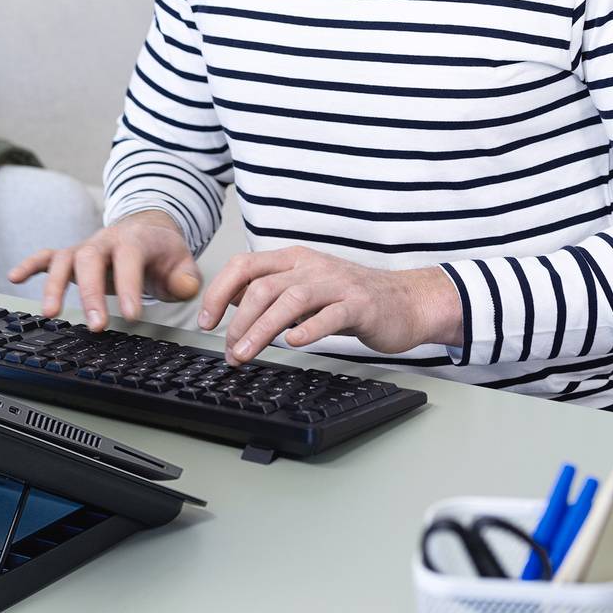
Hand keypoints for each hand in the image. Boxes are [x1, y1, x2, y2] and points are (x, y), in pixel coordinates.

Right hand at [8, 210, 200, 330]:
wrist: (147, 229)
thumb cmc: (162, 252)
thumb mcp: (182, 263)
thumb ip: (186, 277)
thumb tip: (185, 288)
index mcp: (135, 240)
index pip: (130, 260)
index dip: (130, 287)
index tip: (132, 316)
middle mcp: (105, 241)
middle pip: (91, 260)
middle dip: (91, 293)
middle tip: (96, 326)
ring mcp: (85, 247)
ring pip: (65, 260)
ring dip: (55, 285)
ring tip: (50, 313)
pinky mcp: (71, 254)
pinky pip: (47, 256)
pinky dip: (30, 264)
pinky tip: (14, 277)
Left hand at [196, 245, 462, 362]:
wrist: (406, 301)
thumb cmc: (352, 298)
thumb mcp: (306, 288)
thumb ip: (272, 291)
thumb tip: (231, 301)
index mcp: (294, 259)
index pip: (245, 266)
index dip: (220, 292)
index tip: (207, 321)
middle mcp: (312, 266)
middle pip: (263, 286)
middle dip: (239, 321)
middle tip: (229, 351)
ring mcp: (337, 284)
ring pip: (290, 300)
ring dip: (262, 329)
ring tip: (247, 353)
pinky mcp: (359, 305)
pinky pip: (329, 315)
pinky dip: (307, 329)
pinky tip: (292, 343)